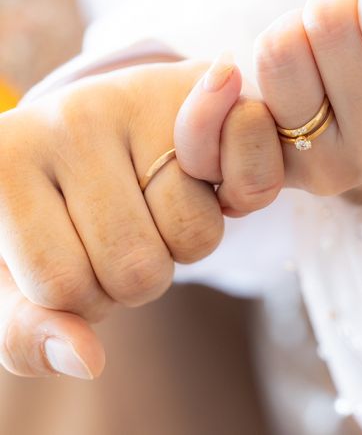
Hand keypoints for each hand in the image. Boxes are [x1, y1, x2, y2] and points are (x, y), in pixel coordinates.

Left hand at [0, 60, 232, 377]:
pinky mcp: (200, 92)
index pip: (65, 290)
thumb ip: (30, 330)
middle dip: (144, 269)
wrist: (106, 122)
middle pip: (137, 268)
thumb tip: (87, 360)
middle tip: (132, 224)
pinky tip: (211, 173)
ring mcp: (137, 99)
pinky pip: (246, 183)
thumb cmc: (60, 206)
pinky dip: (242, 196)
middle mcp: (63, 119)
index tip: (85, 251)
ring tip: (165, 197)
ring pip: (194, 237)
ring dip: (187, 239)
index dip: (89, 295)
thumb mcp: (23, 273)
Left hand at [177, 0, 361, 198]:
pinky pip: (232, 105)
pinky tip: (284, 75)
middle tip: (354, 23)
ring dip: (296, 28)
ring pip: (279, 52)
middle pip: (328, 25)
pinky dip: (246, 68)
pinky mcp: (283, 172)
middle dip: (335, 0)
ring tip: (324, 50)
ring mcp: (333, 170)